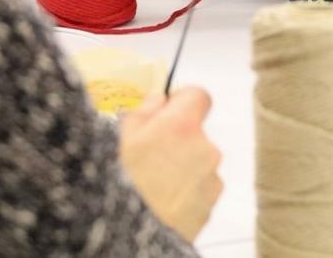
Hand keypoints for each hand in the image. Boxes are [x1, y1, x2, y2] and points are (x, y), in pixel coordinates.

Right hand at [118, 86, 223, 240]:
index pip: (199, 96)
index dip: (183, 101)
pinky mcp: (211, 203)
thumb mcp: (121, 140)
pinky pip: (201, 187)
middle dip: (178, 140)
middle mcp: (204, 147)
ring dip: (183, 167)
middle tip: (151, 157)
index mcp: (182, 126)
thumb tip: (159, 98)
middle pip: (197, 133)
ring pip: (199, 161)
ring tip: (155, 185)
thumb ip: (144, 111)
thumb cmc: (123, 186)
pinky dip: (187, 191)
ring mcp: (211, 176)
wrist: (134, 236)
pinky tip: (165, 200)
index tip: (169, 110)